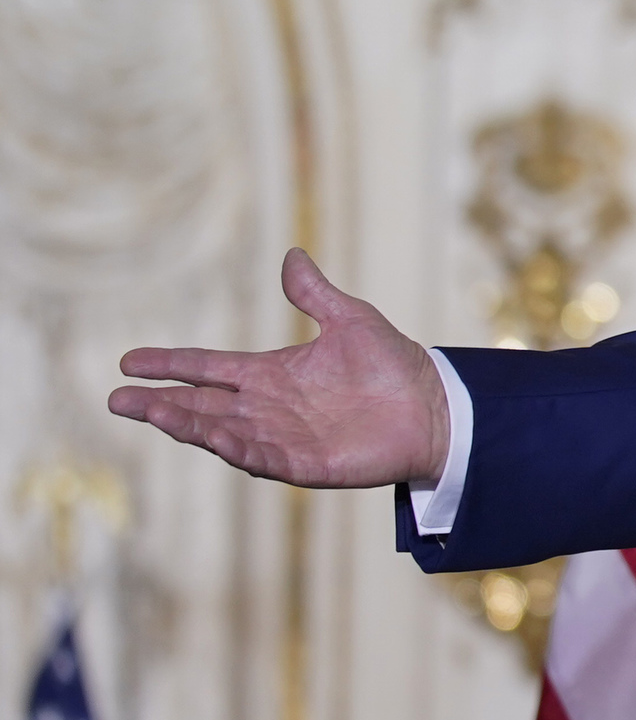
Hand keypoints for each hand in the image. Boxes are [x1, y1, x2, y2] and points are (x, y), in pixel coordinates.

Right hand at [108, 249, 448, 489]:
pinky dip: (235, 448)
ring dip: (187, 424)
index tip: (128, 361)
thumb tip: (292, 255)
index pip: (209, 369)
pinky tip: (210, 437)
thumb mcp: (351, 320)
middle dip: (160, 402)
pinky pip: (261, 458)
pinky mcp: (305, 464)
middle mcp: (268, 408)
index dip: (171, 364)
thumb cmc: (393, 364)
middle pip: (202, 404)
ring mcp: (283, 438)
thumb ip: (315, 294)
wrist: (434, 406)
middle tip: (117, 399)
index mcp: (272, 374)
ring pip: (222, 432)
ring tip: (151, 413)